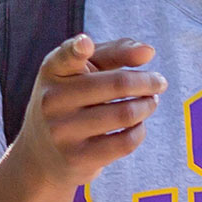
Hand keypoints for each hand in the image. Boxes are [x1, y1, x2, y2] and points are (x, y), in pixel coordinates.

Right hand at [5, 35, 164, 194]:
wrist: (41, 155)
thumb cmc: (71, 100)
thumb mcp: (83, 71)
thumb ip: (115, 52)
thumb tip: (148, 52)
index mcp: (52, 70)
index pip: (65, 57)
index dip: (77, 49)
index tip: (85, 43)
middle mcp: (52, 100)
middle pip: (117, 84)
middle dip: (148, 82)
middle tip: (160, 82)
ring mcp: (63, 131)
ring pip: (126, 114)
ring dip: (147, 106)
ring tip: (150, 102)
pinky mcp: (77, 158)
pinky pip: (125, 142)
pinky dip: (140, 131)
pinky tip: (138, 125)